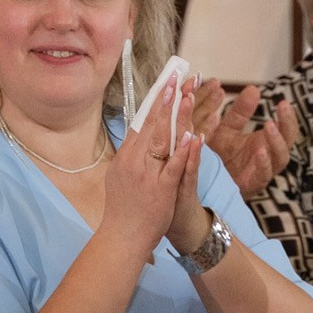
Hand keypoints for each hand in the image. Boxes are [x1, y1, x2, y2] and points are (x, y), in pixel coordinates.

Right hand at [102, 88, 200, 262]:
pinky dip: (183, 151)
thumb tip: (139, 132)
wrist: (122, 237)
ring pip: (163, 139)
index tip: (166, 81)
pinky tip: (192, 135)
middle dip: (166, 98)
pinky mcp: (162, 190)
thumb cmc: (123, 207)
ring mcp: (147, 175)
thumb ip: (132, 153)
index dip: (155, 100)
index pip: (141, 121)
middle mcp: (134, 161)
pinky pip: (174, 167)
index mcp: (126, 156)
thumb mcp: (120, 175)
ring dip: (175, 115)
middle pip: (152, 124)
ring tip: (186, 94)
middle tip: (178, 75)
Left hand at [196, 78, 295, 195]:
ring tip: (269, 125)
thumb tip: (254, 88)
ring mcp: (262, 172)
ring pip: (280, 158)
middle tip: (282, 107)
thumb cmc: (219, 156)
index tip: (283, 102)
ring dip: (277, 142)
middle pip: (288, 141)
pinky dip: (264, 164)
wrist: (204, 182)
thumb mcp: (227, 129)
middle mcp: (269, 157)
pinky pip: (263, 175)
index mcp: (266, 142)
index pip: (286, 128)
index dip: (287, 116)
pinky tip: (260, 151)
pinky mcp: (252, 185)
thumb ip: (240, 112)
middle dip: (288, 124)